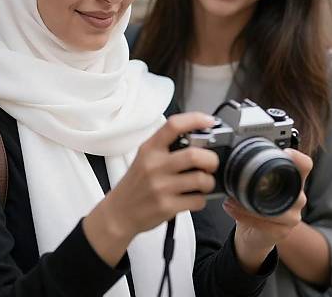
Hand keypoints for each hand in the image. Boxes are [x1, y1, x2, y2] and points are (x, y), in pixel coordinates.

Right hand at [83, 112, 218, 265]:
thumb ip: (166, 147)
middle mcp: (154, 165)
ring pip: (201, 180)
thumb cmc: (136, 184)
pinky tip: (193, 197)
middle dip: (211, 159)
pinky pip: (197, 201)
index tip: (208, 121)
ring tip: (203, 183)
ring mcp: (161, 187)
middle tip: (211, 163)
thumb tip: (198, 139)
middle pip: (194, 155)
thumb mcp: (144, 157)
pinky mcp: (167, 206)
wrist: (119, 212)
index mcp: (150, 148)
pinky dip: (201, 199)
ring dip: (209, 182)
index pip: (174, 125)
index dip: (195, 120)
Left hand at [224, 149, 312, 272]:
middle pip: (289, 187)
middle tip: (239, 181)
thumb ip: (252, 169)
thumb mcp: (255, 184)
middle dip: (260, 185)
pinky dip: (243, 215)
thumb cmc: (254, 203)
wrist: (252, 232)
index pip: (304, 165)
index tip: (287, 153)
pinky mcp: (283, 231)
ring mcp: (292, 216)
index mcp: (292, 180)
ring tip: (230, 198)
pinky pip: (263, 223)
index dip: (299, 158)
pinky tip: (230, 208)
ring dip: (246, 203)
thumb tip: (231, 154)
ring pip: (273, 208)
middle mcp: (297, 197)